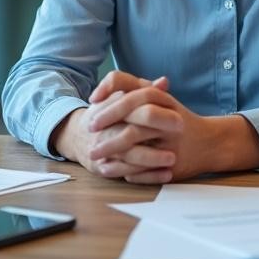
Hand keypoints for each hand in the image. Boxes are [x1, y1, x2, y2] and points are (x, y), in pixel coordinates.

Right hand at [50, 74, 178, 179]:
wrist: (80, 136)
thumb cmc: (109, 115)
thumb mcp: (123, 98)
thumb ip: (144, 90)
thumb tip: (164, 82)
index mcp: (110, 106)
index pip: (130, 106)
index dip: (155, 113)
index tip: (179, 119)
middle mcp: (105, 128)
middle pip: (129, 132)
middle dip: (154, 135)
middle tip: (178, 138)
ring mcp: (103, 149)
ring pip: (128, 155)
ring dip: (152, 158)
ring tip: (173, 159)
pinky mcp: (104, 167)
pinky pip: (126, 174)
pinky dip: (148, 176)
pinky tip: (166, 174)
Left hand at [88, 78, 258, 182]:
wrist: (211, 142)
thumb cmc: (175, 119)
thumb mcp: (157, 100)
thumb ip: (130, 90)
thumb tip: (100, 92)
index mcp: (161, 98)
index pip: (132, 89)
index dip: (110, 91)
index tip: (93, 101)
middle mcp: (167, 116)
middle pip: (133, 115)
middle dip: (108, 123)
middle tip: (89, 131)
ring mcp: (172, 140)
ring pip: (137, 144)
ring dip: (112, 150)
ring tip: (94, 157)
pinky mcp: (174, 162)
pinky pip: (145, 168)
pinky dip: (127, 169)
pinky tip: (112, 170)